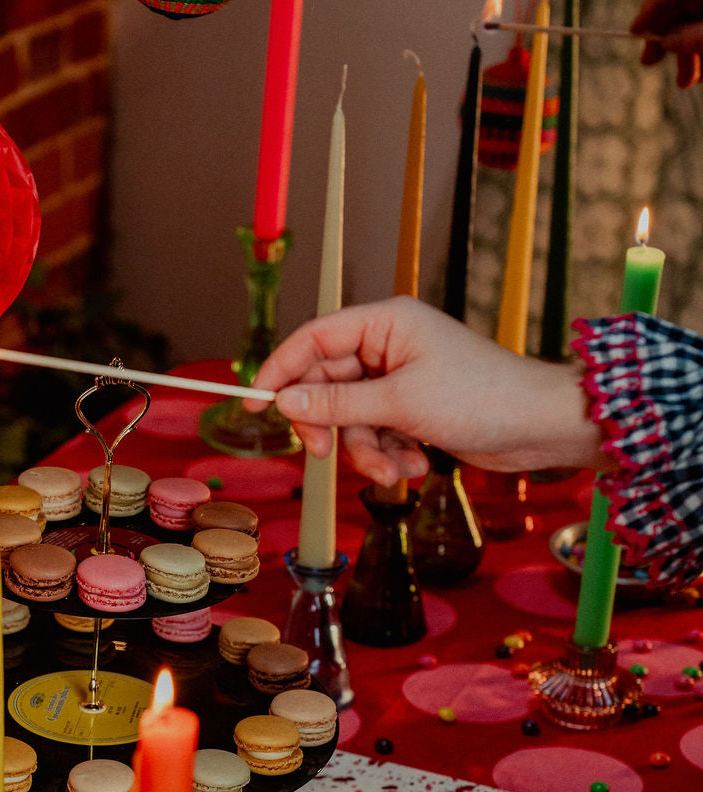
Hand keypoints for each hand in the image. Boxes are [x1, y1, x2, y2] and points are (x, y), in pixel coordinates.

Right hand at [245, 298, 601, 485]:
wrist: (537, 427)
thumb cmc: (481, 398)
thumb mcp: (399, 403)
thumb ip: (337, 405)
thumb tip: (285, 403)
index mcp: (385, 322)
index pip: (313, 339)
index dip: (280, 371)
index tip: (254, 404)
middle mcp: (389, 345)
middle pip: (327, 385)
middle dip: (332, 427)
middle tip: (326, 455)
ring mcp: (401, 379)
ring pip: (351, 419)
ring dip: (367, 451)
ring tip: (397, 469)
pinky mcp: (413, 410)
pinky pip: (376, 433)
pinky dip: (390, 455)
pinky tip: (417, 464)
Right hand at [631, 0, 702, 87]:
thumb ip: (692, 37)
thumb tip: (665, 41)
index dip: (653, 5)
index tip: (634, 32)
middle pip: (686, 6)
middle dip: (668, 36)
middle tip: (648, 62)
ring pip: (698, 25)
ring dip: (686, 54)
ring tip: (684, 82)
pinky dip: (702, 54)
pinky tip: (701, 76)